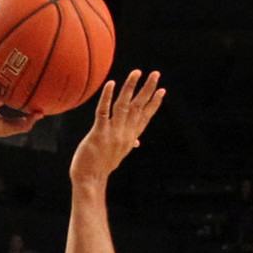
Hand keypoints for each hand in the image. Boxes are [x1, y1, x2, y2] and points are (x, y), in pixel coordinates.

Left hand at [70, 71, 165, 186]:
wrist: (90, 180)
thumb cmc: (101, 166)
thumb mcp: (118, 155)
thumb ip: (128, 144)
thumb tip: (137, 142)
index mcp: (130, 137)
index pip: (145, 117)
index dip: (154, 103)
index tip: (162, 90)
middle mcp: (125, 133)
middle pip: (139, 108)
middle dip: (148, 90)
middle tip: (155, 74)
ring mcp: (112, 133)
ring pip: (124, 106)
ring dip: (130, 87)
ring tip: (136, 72)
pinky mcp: (99, 134)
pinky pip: (103, 112)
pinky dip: (107, 97)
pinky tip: (111, 84)